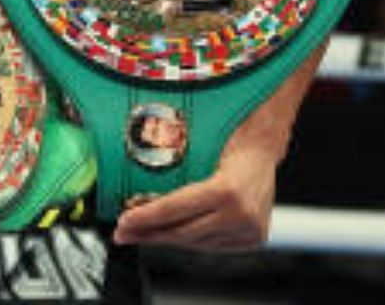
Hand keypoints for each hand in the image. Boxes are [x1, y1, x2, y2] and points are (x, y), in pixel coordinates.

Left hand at [111, 139, 275, 250]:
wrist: (261, 150)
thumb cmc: (227, 141)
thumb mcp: (196, 150)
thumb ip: (171, 174)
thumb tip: (133, 192)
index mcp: (228, 190)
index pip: (175, 209)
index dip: (145, 218)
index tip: (123, 221)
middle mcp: (242, 214)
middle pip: (183, 231)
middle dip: (149, 233)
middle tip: (124, 232)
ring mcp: (250, 230)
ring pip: (196, 242)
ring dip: (167, 238)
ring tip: (143, 234)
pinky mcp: (253, 238)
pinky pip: (211, 245)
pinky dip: (189, 240)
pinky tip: (171, 234)